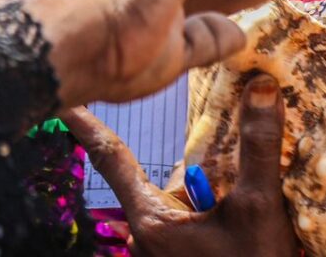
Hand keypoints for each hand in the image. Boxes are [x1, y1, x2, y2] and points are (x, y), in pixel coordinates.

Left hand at [67, 75, 296, 256]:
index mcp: (151, 222)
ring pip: (183, 201)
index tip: (64, 104)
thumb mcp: (259, 208)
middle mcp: (149, 239)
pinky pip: (195, 222)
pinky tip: (239, 226)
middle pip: (164, 178)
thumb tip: (261, 86)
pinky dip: (216, 211)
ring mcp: (167, 253)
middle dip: (196, 168)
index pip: (113, 160)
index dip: (90, 128)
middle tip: (223, 175)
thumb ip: (257, 147)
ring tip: (242, 214)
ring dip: (211, 191)